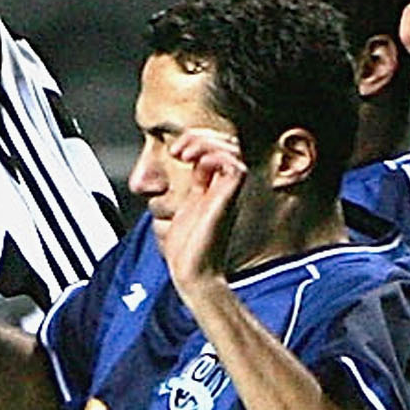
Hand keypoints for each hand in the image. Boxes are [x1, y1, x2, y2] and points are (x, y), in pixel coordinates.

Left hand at [150, 124, 243, 291]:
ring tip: (184, 153)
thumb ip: (183, 185)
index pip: (217, 147)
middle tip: (179, 150)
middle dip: (201, 136)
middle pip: (227, 142)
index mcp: (214, 185)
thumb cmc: (187, 249)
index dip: (197, 140)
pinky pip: (234, 166)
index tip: (176, 151)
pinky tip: (196, 165)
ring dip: (204, 143)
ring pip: (231, 148)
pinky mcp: (228, 199)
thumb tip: (175, 165)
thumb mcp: (180, 206)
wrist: (192, 272)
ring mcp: (228, 192)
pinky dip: (214, 157)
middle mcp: (224, 186)